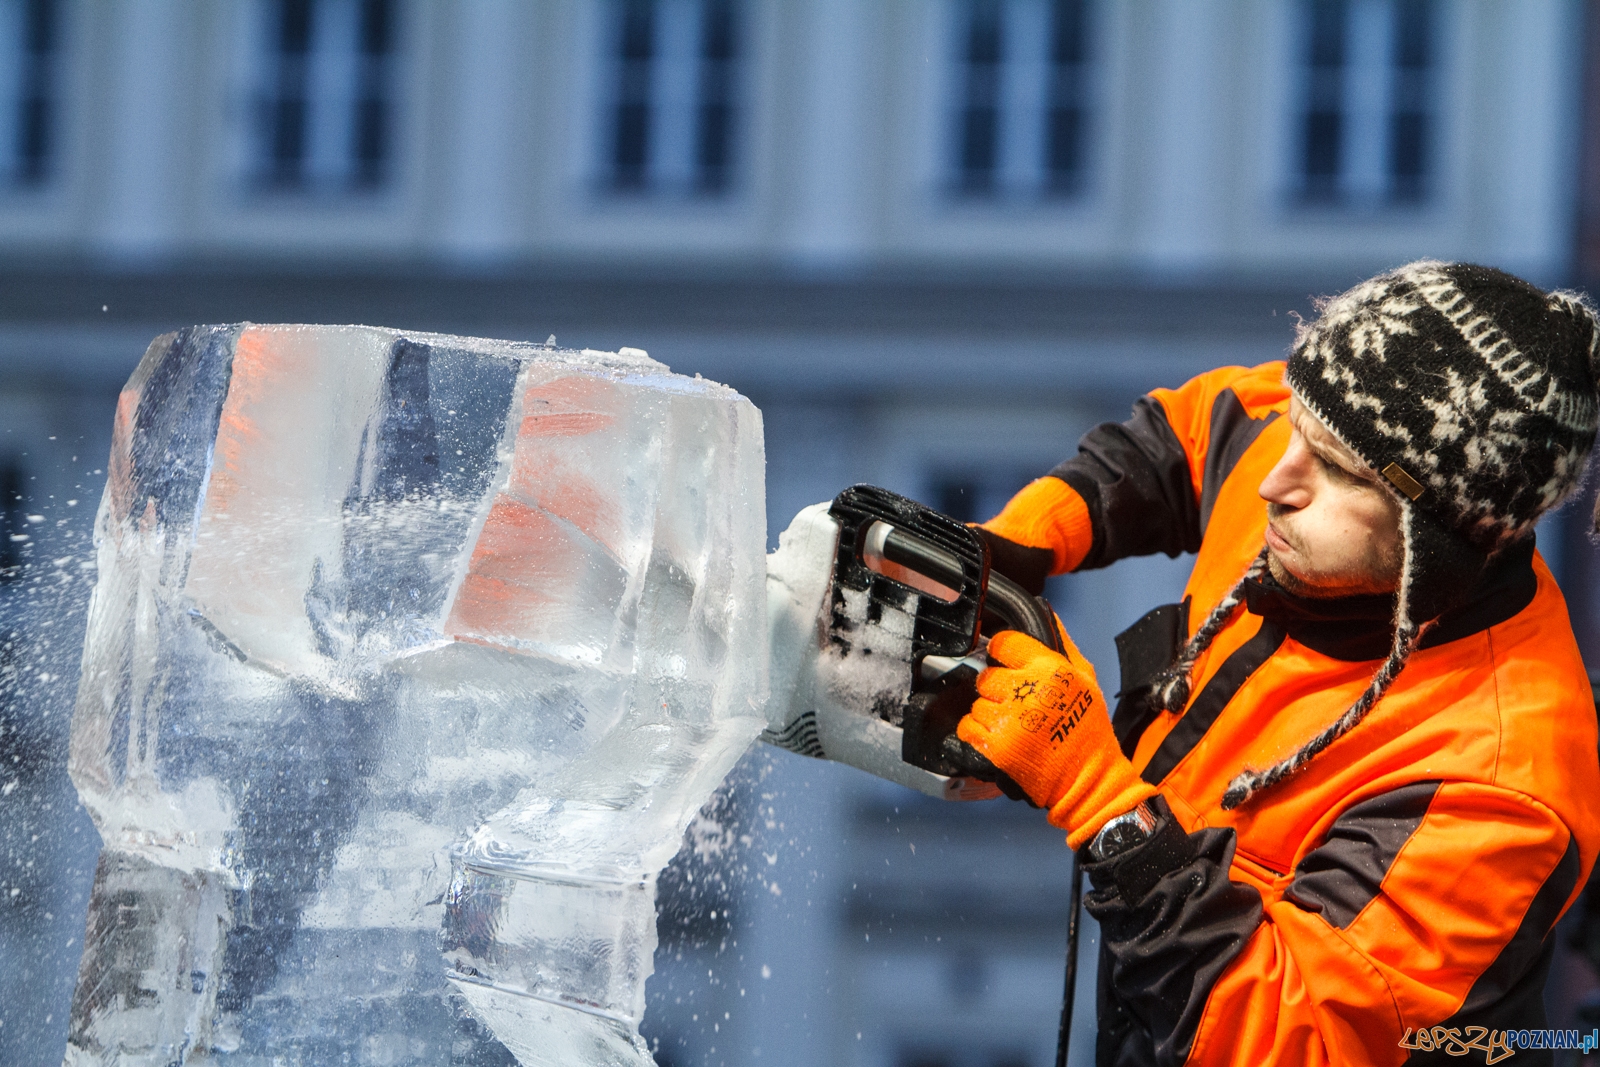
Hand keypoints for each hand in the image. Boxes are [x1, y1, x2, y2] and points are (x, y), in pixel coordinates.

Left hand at [958, 630, 1156, 849]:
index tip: (1005, 662)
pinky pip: (968, 726)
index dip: (1002, 652)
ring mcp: (1011, 719)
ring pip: (977, 702)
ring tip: (1013, 724)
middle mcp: (1029, 691)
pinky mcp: (998, 745)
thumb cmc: (1090, 732)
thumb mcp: (1087, 678)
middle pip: (986, 675)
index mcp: (1050, 669)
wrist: (1088, 779)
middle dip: (998, 688)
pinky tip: (999, 736)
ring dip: (990, 712)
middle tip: (1015, 702)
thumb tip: (1045, 612)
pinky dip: (977, 732)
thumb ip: (1061, 643)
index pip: (1003, 642)